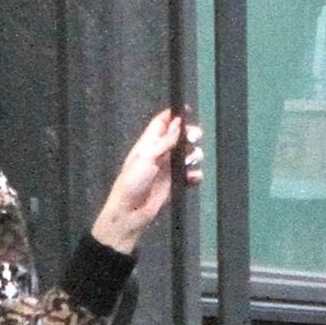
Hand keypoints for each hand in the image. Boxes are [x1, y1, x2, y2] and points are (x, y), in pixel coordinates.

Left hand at [90, 107, 204, 253]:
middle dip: (190, 135)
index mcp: (148, 143)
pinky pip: (190, 175)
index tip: (188, 110)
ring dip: (194, 155)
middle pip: (180, 136)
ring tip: (191, 161)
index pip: (162, 122)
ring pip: (189, 154)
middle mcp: (160, 153)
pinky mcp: (175, 184)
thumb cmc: (132, 183)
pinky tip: (194, 178)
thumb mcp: (146, 158)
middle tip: (195, 138)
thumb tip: (178, 123)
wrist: (130, 213)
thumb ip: (164, 141)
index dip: (174, 115)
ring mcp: (168, 168)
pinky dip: (195, 175)